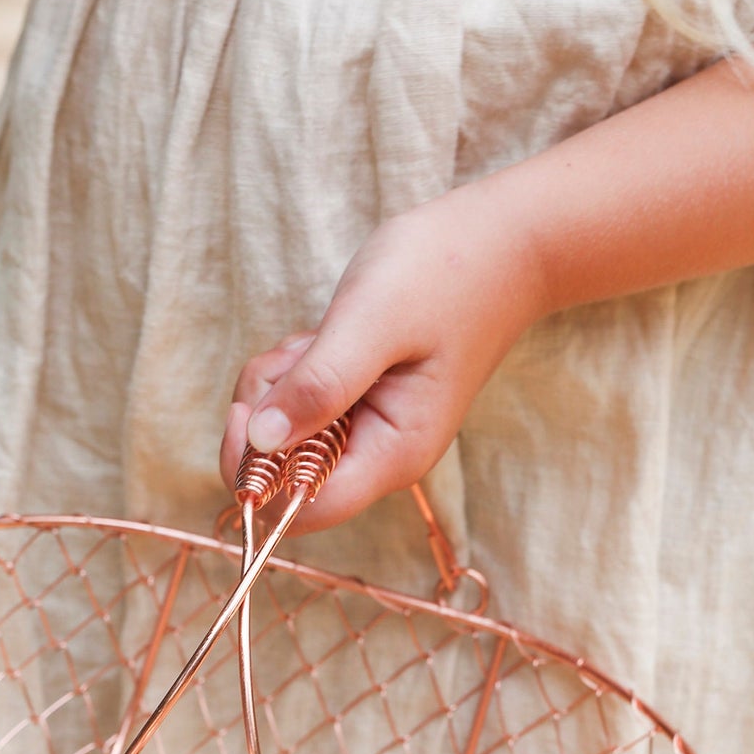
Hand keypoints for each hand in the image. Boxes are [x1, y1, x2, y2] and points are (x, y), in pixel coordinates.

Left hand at [219, 177, 546, 530]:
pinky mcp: (358, 404)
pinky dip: (294, 369)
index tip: (249, 408)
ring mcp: (367, 431)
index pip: (298, 510)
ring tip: (324, 337)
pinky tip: (329, 336)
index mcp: (390, 456)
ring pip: (281, 434)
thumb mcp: (374, 322)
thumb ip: (319, 385)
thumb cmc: (448, 274)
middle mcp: (377, 456)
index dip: (256, 474)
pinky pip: (297, 403)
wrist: (504, 243)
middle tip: (301, 353)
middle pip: (281, 473)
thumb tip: (260, 442)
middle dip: (265, 414)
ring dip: (279, 383)